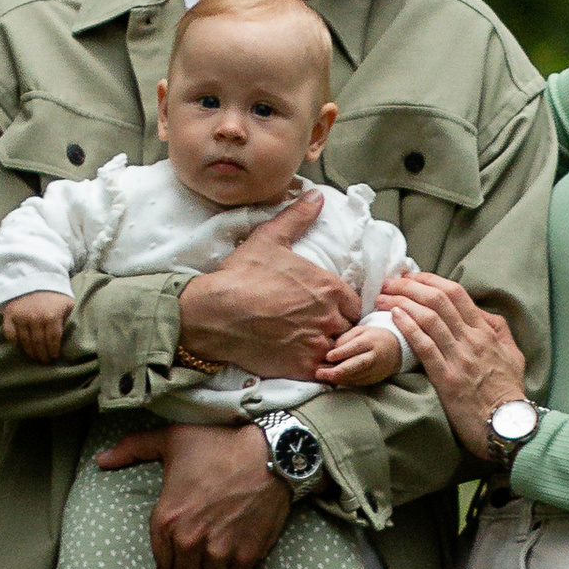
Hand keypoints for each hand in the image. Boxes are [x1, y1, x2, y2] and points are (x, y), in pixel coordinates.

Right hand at [0, 292, 73, 363]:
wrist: (32, 275)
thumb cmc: (53, 291)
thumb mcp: (67, 302)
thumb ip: (69, 317)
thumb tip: (71, 335)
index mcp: (52, 316)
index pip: (53, 340)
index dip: (53, 350)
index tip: (54, 357)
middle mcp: (35, 318)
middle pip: (39, 344)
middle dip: (42, 355)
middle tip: (44, 361)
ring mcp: (21, 317)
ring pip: (25, 342)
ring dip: (30, 352)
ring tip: (34, 357)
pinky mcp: (9, 315)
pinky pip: (10, 334)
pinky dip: (14, 342)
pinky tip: (20, 345)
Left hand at [97, 421, 291, 568]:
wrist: (270, 453)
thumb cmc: (219, 445)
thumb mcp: (171, 439)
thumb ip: (132, 448)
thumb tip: (101, 460)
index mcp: (166, 519)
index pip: (157, 567)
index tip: (170, 563)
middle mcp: (190, 541)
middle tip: (190, 565)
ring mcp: (220, 551)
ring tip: (208, 567)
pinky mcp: (248, 554)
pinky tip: (228, 564)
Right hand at [178, 210, 358, 379]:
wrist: (214, 313)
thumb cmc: (242, 275)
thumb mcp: (270, 239)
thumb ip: (297, 218)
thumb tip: (316, 196)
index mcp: (329, 288)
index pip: (354, 304)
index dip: (343, 308)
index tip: (328, 309)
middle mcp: (329, 317)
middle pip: (349, 328)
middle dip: (338, 329)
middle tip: (318, 329)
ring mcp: (316, 344)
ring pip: (338, 351)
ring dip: (328, 349)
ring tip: (310, 346)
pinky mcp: (302, 367)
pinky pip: (324, 372)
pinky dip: (318, 369)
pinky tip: (302, 361)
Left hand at [317, 315, 404, 389]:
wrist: (397, 350)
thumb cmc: (373, 337)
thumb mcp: (361, 330)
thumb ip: (346, 337)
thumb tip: (332, 350)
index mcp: (371, 341)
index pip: (356, 347)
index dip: (342, 353)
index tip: (328, 356)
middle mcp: (374, 357)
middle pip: (356, 365)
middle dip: (337, 371)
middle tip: (319, 373)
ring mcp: (375, 370)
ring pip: (355, 377)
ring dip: (336, 378)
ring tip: (322, 376)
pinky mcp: (373, 380)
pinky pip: (356, 382)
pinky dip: (343, 381)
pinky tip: (332, 379)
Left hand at [380, 269, 527, 458]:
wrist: (508, 423)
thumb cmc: (509, 390)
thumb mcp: (513, 353)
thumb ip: (498, 329)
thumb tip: (481, 313)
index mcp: (486, 331)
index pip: (456, 294)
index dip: (430, 280)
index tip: (411, 277)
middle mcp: (471, 339)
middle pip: (438, 300)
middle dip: (409, 286)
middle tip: (389, 283)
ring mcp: (459, 357)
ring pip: (428, 318)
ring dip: (401, 302)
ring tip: (382, 298)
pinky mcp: (447, 378)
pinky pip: (424, 346)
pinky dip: (408, 327)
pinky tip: (394, 317)